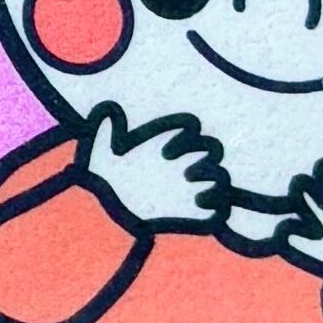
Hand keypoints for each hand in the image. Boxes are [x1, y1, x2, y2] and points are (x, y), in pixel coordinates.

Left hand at [79, 103, 227, 231]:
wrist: (109, 209)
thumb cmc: (107, 175)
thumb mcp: (100, 149)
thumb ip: (103, 126)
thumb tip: (108, 110)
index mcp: (168, 141)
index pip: (191, 126)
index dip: (184, 137)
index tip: (163, 153)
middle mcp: (186, 160)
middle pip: (211, 146)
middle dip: (198, 151)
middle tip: (173, 164)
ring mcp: (195, 186)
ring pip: (221, 173)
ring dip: (211, 173)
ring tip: (186, 178)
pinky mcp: (200, 212)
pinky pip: (223, 206)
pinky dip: (218, 201)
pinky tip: (198, 201)